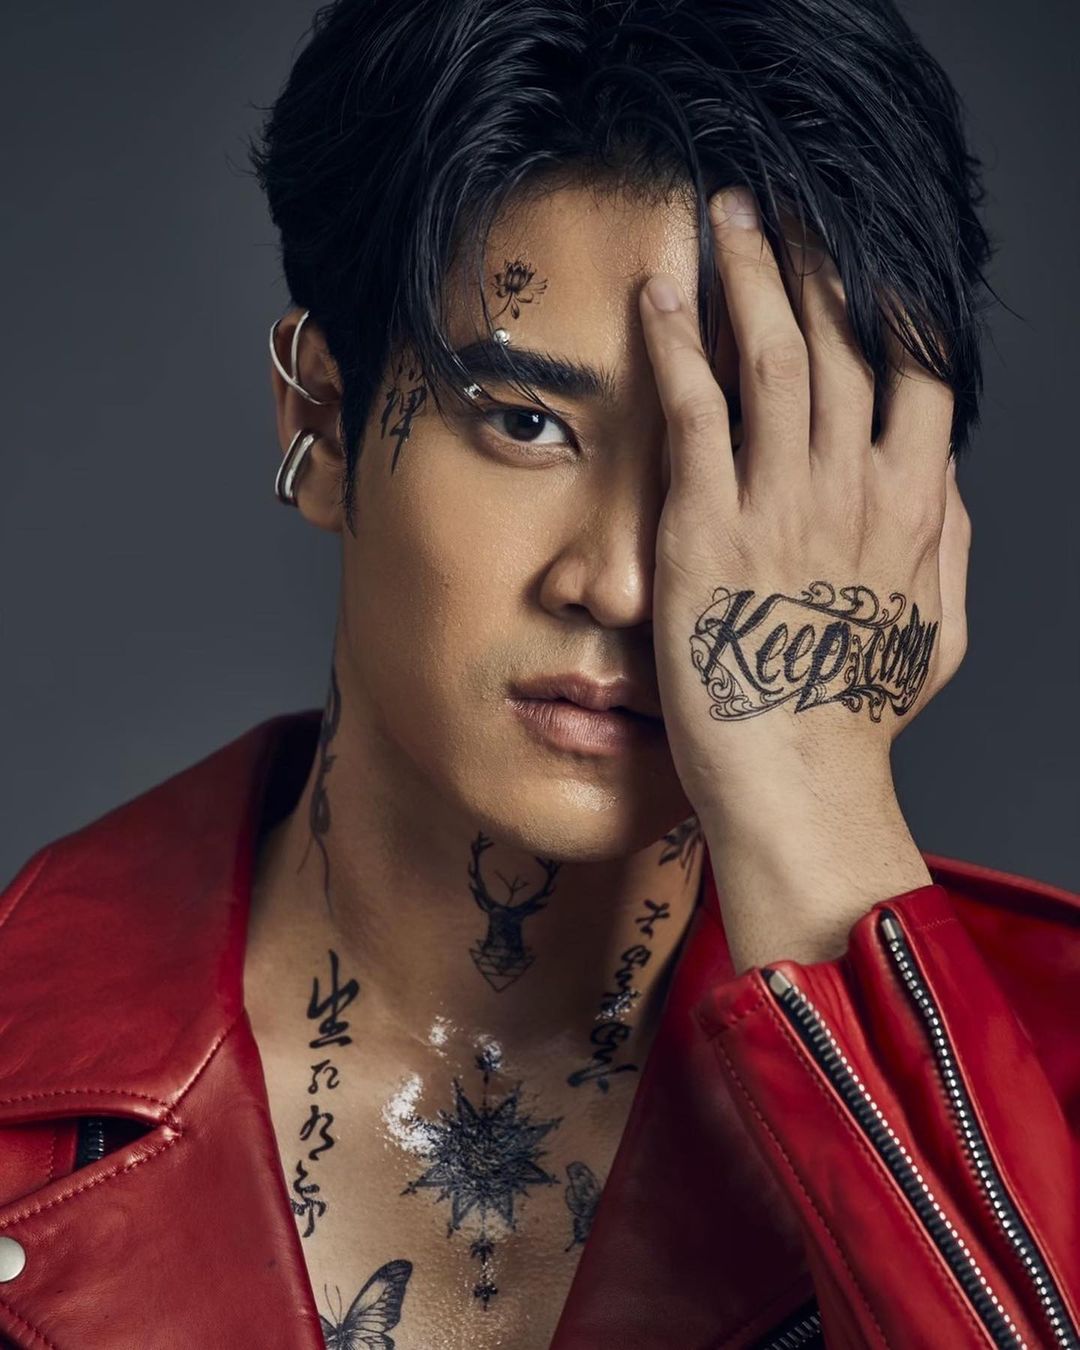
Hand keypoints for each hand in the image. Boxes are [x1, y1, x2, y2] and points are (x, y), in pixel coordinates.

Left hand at [639, 186, 971, 968]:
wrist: (797, 783)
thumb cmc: (856, 717)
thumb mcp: (933, 634)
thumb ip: (947, 548)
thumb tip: (943, 478)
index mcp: (910, 511)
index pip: (918, 375)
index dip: (891, 304)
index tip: (863, 257)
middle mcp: (852, 492)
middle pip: (843, 346)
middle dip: (812, 264)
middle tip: (777, 208)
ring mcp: (779, 508)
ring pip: (776, 361)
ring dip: (752, 278)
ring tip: (727, 219)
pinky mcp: (705, 531)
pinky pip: (697, 416)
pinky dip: (680, 349)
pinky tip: (663, 299)